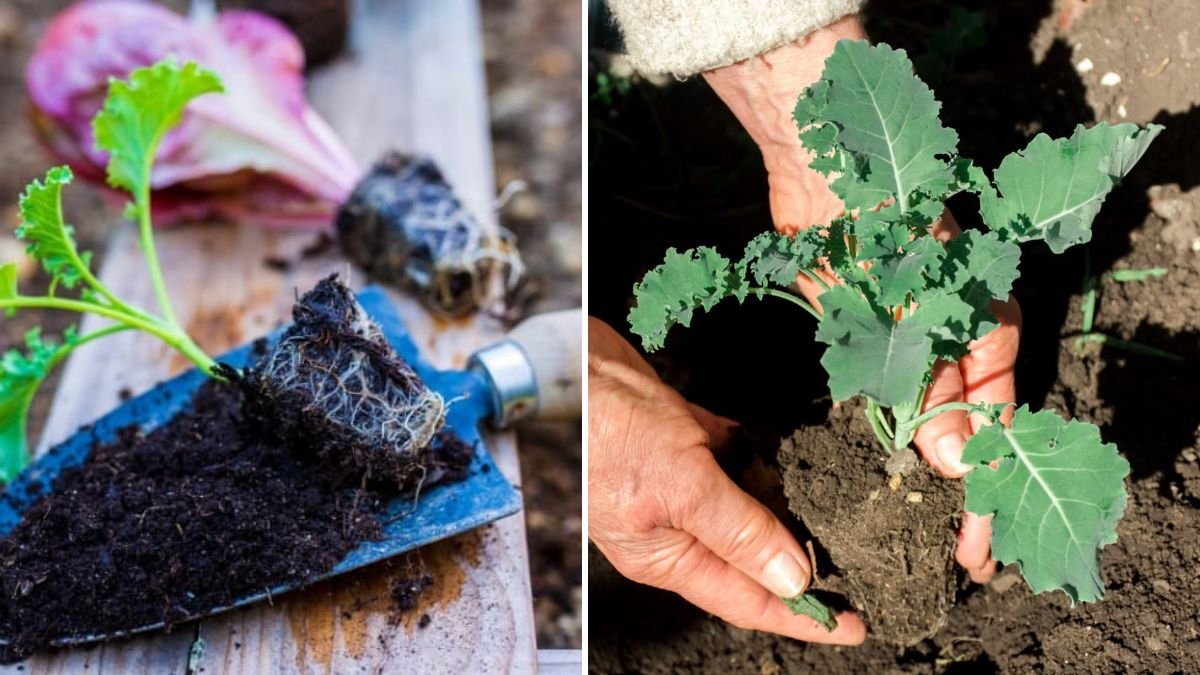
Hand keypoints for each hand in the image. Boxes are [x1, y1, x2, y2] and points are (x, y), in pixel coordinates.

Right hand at [588, 318, 865, 644]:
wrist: (573, 363)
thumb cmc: (607, 428)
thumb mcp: (682, 487)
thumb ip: (739, 532)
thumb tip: (792, 578)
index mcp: (668, 554)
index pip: (747, 599)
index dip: (801, 616)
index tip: (852, 626)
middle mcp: (677, 525)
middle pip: (752, 558)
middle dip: (803, 565)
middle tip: (861, 568)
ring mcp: (682, 482)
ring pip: (748, 508)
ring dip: (788, 507)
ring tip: (839, 515)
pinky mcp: (685, 439)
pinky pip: (736, 457)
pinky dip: (763, 456)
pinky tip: (789, 453)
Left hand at [703, 14, 1016, 583]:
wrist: (827, 178)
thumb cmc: (881, 228)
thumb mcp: (913, 316)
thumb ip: (930, 387)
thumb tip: (949, 461)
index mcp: (989, 331)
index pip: (997, 426)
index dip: (985, 489)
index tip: (976, 546)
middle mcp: (960, 343)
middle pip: (970, 435)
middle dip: (962, 496)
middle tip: (952, 559)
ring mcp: (918, 343)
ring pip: (929, 426)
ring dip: (923, 479)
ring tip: (917, 537)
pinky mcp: (875, 341)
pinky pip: (890, 403)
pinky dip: (889, 442)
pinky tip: (881, 481)